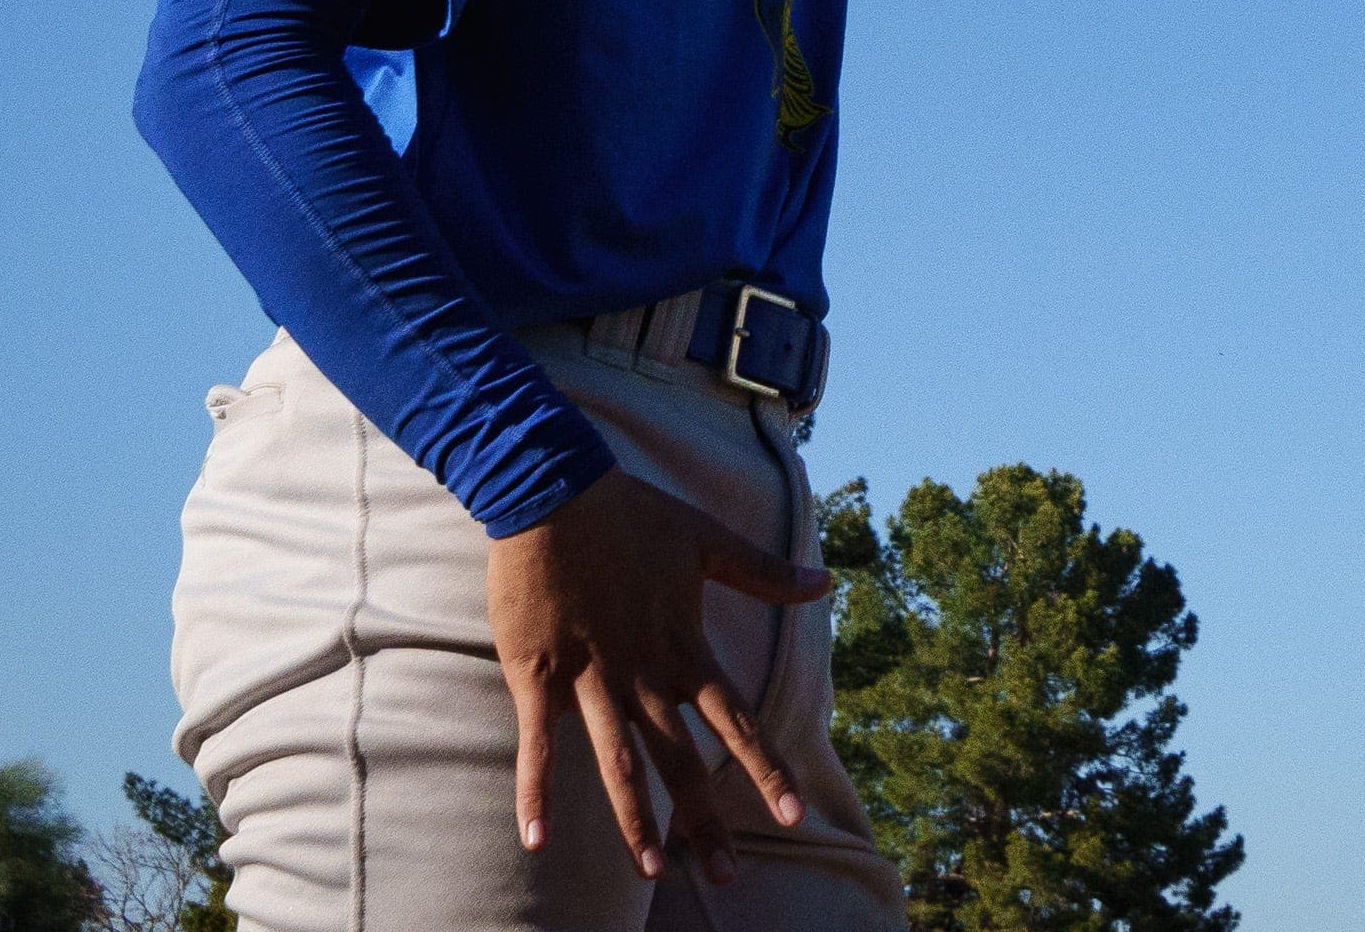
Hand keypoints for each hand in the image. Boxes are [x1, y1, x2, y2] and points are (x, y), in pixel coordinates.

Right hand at [487, 469, 830, 881]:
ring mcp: (590, 677)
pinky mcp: (538, 674)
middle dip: (706, 819)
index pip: (735, 720)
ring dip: (635, 820)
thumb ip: (763, 572)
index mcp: (684, 647)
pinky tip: (536, 841)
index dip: (765, 768)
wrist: (552, 488)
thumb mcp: (707, 541)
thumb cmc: (631, 515)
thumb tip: (828, 581)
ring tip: (654, 870)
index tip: (793, 814)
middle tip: (729, 875)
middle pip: (682, 759)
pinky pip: (537, 744)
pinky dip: (535, 793)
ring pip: (618, 763)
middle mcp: (644, 672)